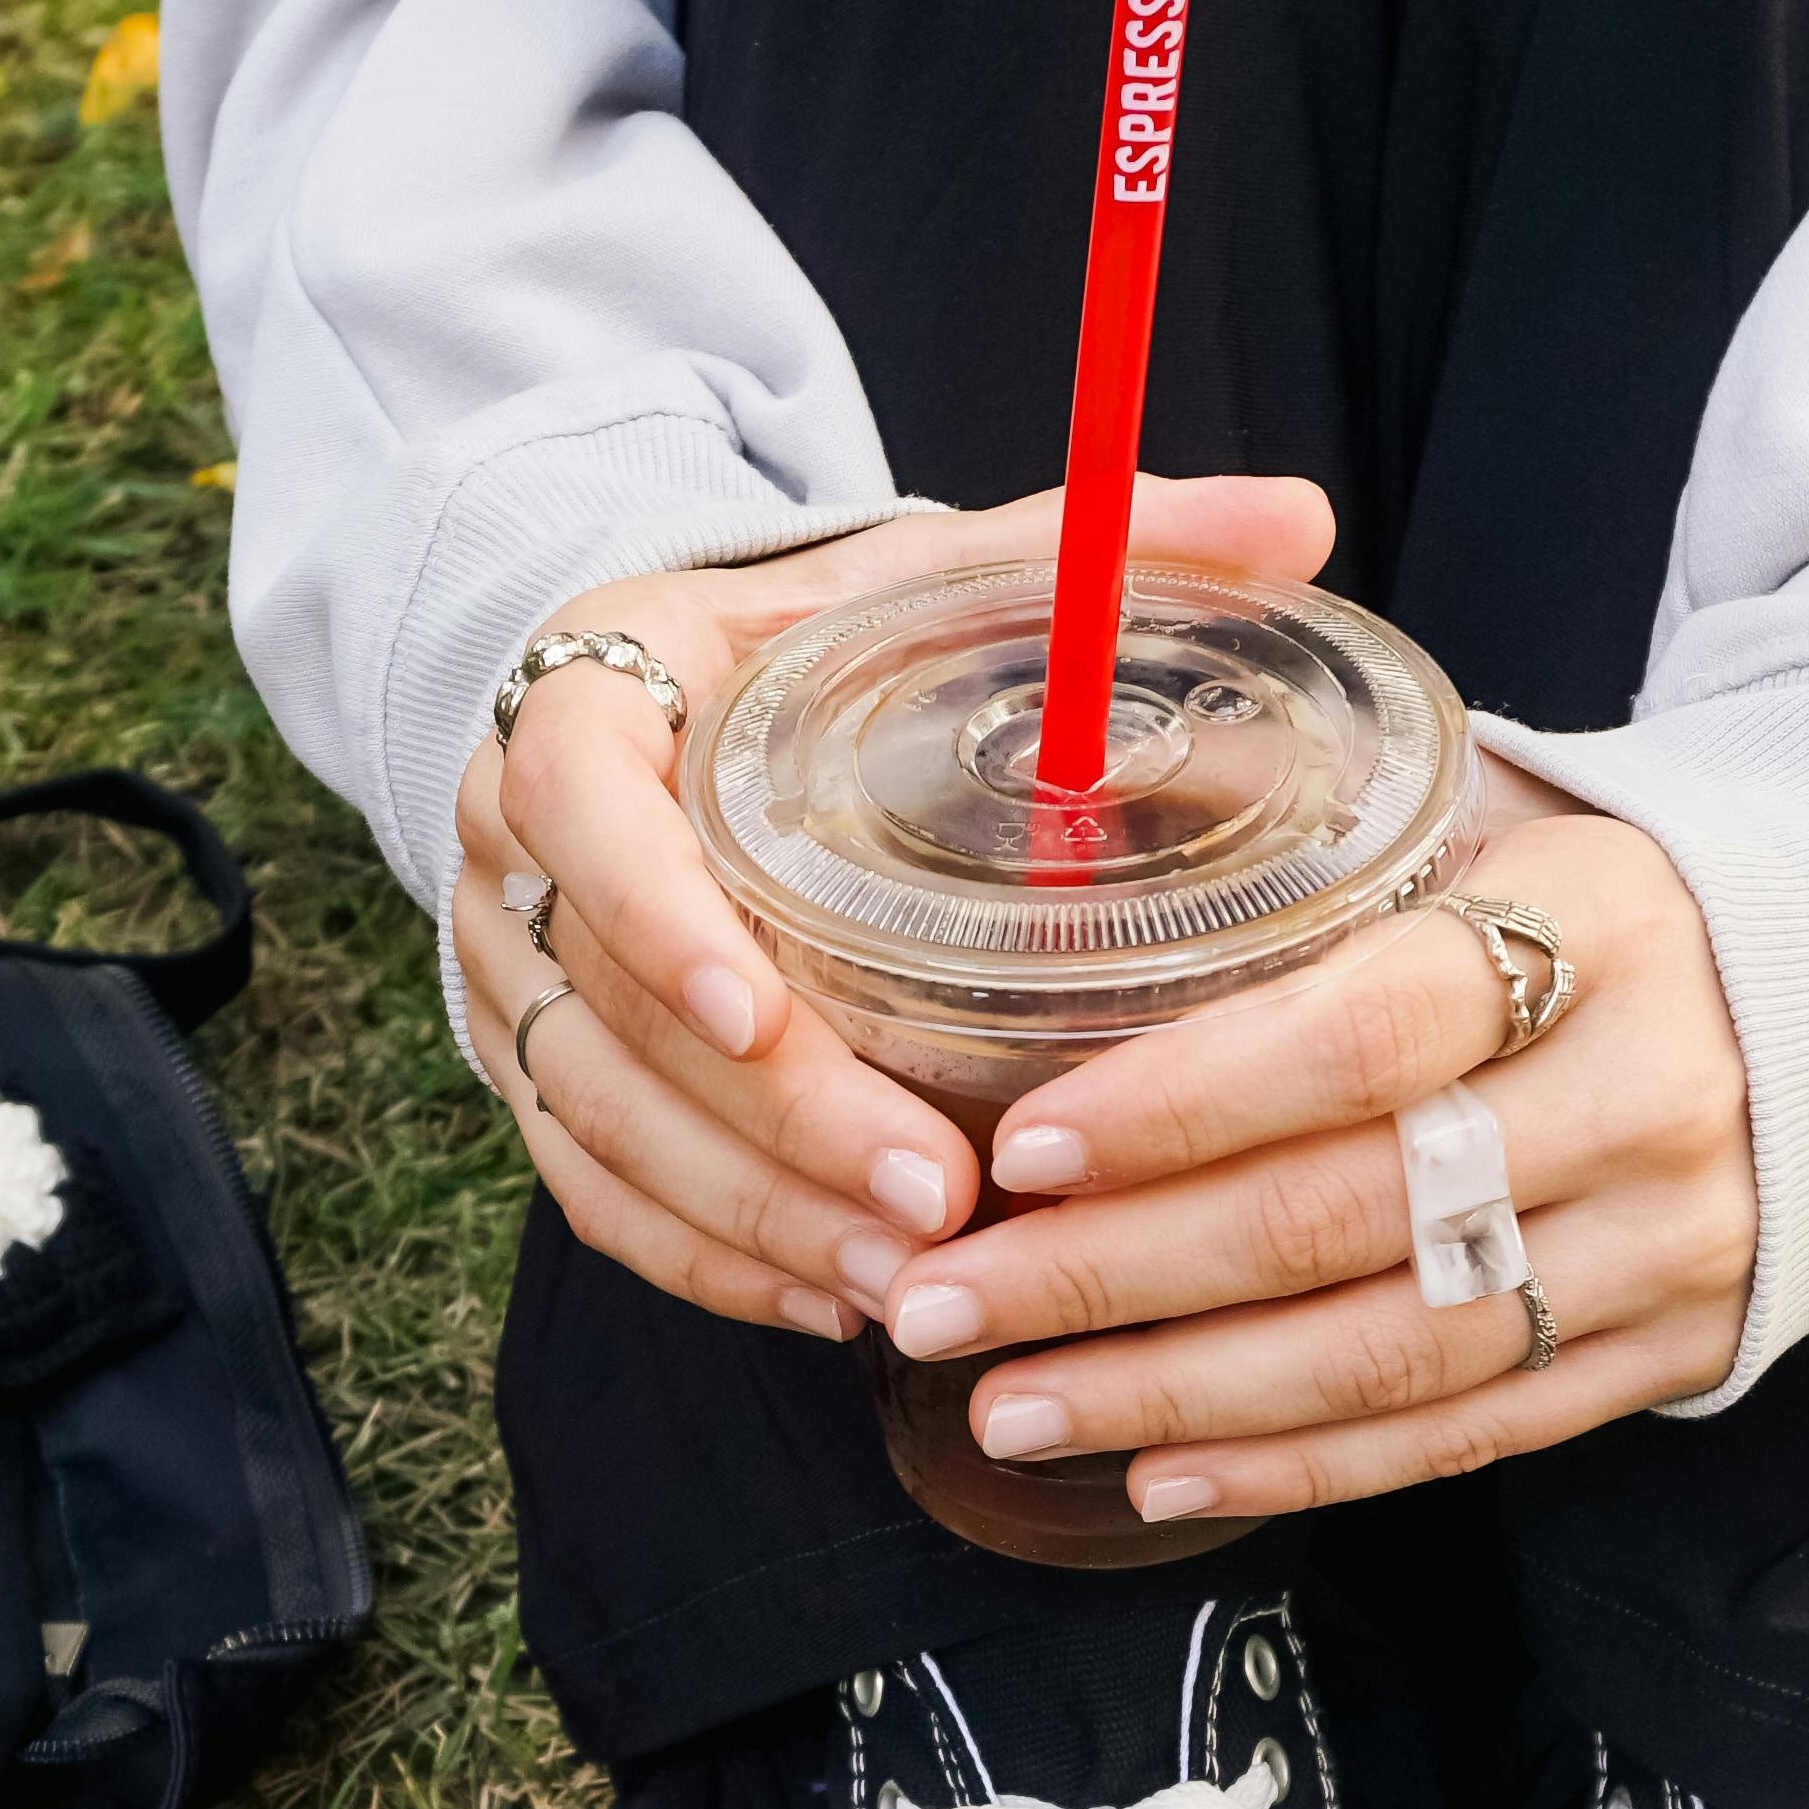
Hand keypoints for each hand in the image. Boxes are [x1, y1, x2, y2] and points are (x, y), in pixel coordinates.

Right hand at [451, 472, 1336, 1335]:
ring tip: (909, 1273)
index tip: (767, 1018)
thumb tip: (1299, 515)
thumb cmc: (807, 637)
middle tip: (930, 1198)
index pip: (577, 801)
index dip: (656, 920)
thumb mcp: (921, 574)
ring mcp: (508, 960)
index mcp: (595, 690)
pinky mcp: (533, 1060)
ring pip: (598, 1118)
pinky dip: (709, 1258)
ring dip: (751, 1215)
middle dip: (769, 1126)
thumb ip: (1086, 548)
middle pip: (606, 1004)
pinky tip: (832, 1294)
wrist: (667, 692)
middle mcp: (518, 836)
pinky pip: (593, 1187)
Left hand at [878, 776, 1757, 1514]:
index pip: (1365, 1037)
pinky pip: (1461, 1438)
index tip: (1021, 1150)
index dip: (1183, 1105)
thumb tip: (1065, 758)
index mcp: (1598, 928)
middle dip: (1117, 1277)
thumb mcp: (1493, 804)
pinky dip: (1298, 1467)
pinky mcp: (1666, 1353)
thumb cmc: (1617, 896)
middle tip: (946, 1302)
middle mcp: (1645, 1100)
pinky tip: (1158, 1471)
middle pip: (1347, 1219)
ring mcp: (1664, 1247)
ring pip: (1389, 1356)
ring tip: (1008, 1403)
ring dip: (1177, 1395)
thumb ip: (1294, 797)